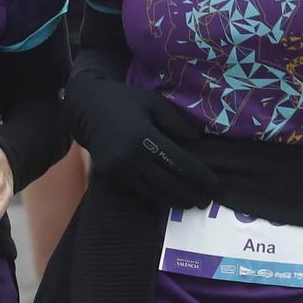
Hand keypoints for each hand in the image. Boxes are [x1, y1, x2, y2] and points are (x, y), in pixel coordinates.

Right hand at [65, 77, 217, 208]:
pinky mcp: (111, 177)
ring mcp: (119, 170)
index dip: (200, 176)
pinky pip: (140, 191)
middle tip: (208, 200)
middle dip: (192, 194)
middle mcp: (131, 157)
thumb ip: (176, 121)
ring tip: (193, 202)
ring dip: (177, 200)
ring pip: (155, 193)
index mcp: (143, 136)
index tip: (216, 184)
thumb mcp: (153, 101)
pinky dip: (158, 197)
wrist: (86, 108)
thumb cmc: (125, 101)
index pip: (179, 162)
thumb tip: (198, 142)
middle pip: (169, 183)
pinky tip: (172, 197)